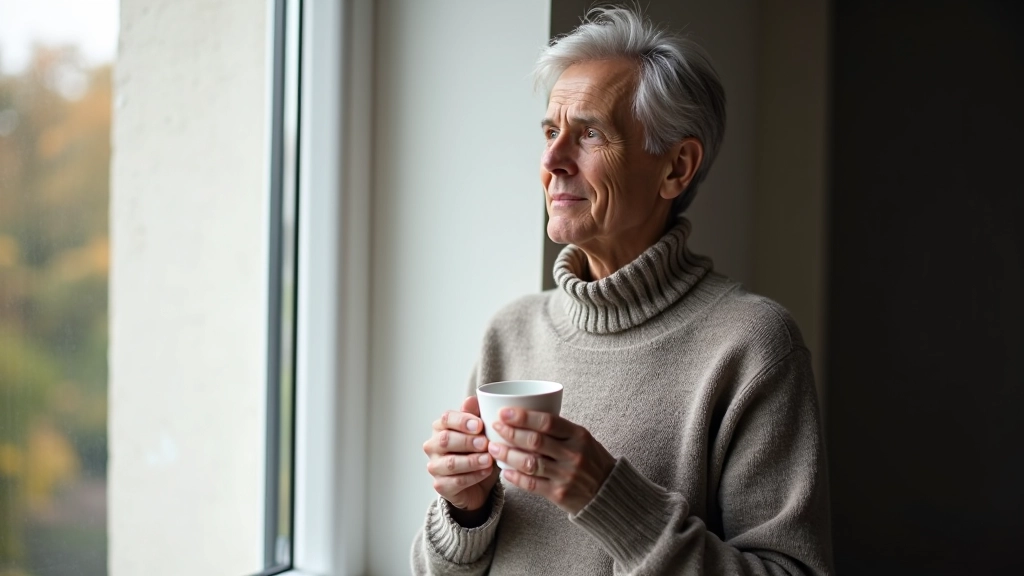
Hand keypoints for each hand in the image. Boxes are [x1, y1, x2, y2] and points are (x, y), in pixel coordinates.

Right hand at [422, 396, 498, 525]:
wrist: (479, 484)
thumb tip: (472, 399)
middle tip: (485, 443)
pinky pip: (456, 481)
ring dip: (471, 460)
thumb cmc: (478, 452)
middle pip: (445, 440)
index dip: (462, 421)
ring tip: (488, 459)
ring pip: (450, 463)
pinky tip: (486, 471)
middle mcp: (433, 445)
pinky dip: (473, 476)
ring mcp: (435, 466)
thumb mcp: (482, 432)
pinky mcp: (440, 485)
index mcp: (441, 427)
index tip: (480, 425)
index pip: (446, 419)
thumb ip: (476, 415)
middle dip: (467, 441)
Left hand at [487, 408, 615, 514]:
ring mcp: (566, 475)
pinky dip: (515, 477)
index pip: (547, 422)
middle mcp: (573, 454)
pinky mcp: (559, 494)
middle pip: (535, 441)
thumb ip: (559, 430)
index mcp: (579, 435)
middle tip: (494, 427)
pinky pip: (531, 484)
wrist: (608, 492)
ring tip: (493, 448)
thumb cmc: (590, 460)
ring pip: (529, 463)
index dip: (523, 416)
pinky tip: (505, 471)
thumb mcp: (582, 439)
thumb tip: (524, 416)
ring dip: (507, 454)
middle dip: (510, 433)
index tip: (504, 412)